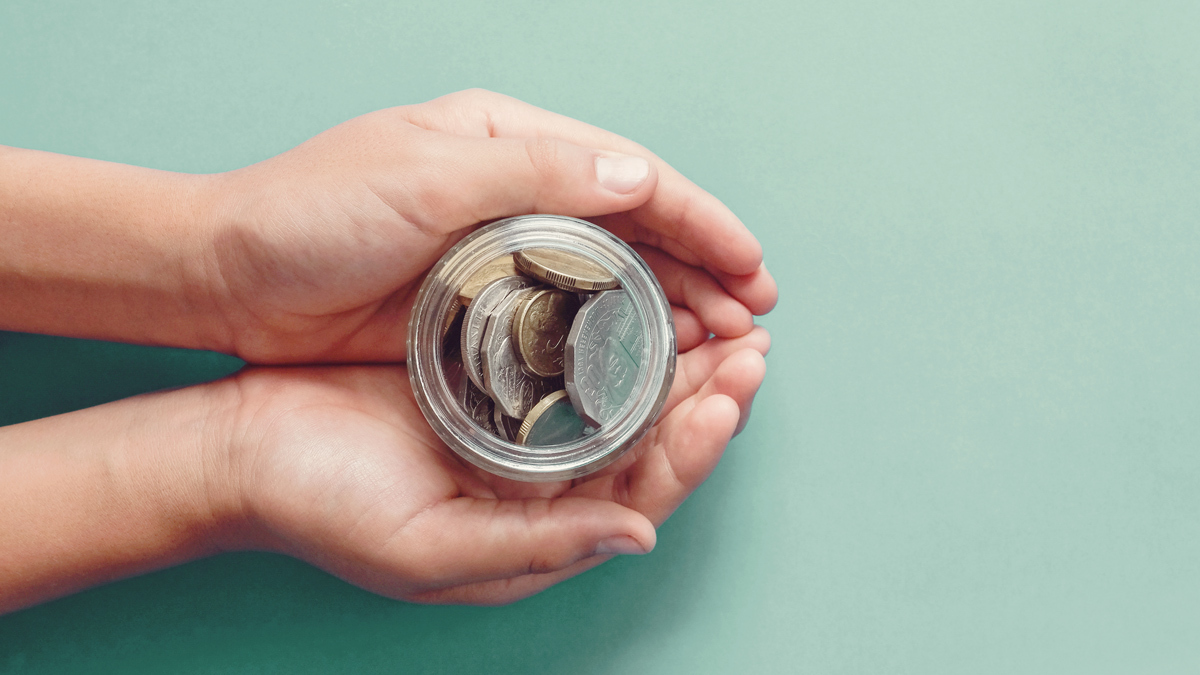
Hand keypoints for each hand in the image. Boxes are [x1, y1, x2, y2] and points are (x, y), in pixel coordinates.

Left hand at [203, 89, 776, 362]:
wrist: (227, 275)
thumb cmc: (310, 214)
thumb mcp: (420, 177)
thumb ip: (532, 173)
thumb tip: (640, 179)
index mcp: (504, 139)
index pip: (628, 173)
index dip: (699, 218)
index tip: (751, 264)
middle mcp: (511, 189)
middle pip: (631, 227)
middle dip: (699, 269)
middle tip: (753, 320)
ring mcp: (496, 250)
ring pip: (607, 277)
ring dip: (667, 309)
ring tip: (721, 347)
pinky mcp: (476, 305)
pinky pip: (563, 319)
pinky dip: (611, 339)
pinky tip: (645, 367)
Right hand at [217, 327, 769, 603]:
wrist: (241, 449)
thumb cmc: (325, 507)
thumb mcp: (432, 548)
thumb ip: (538, 547)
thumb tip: (638, 539)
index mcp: (539, 528)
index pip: (648, 489)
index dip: (700, 441)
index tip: (736, 389)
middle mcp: (540, 481)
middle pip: (649, 438)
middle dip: (707, 390)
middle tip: (751, 339)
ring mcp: (514, 425)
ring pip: (618, 392)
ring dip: (671, 354)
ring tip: (715, 313)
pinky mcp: (484, 374)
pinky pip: (567, 353)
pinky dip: (608, 327)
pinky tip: (634, 295)